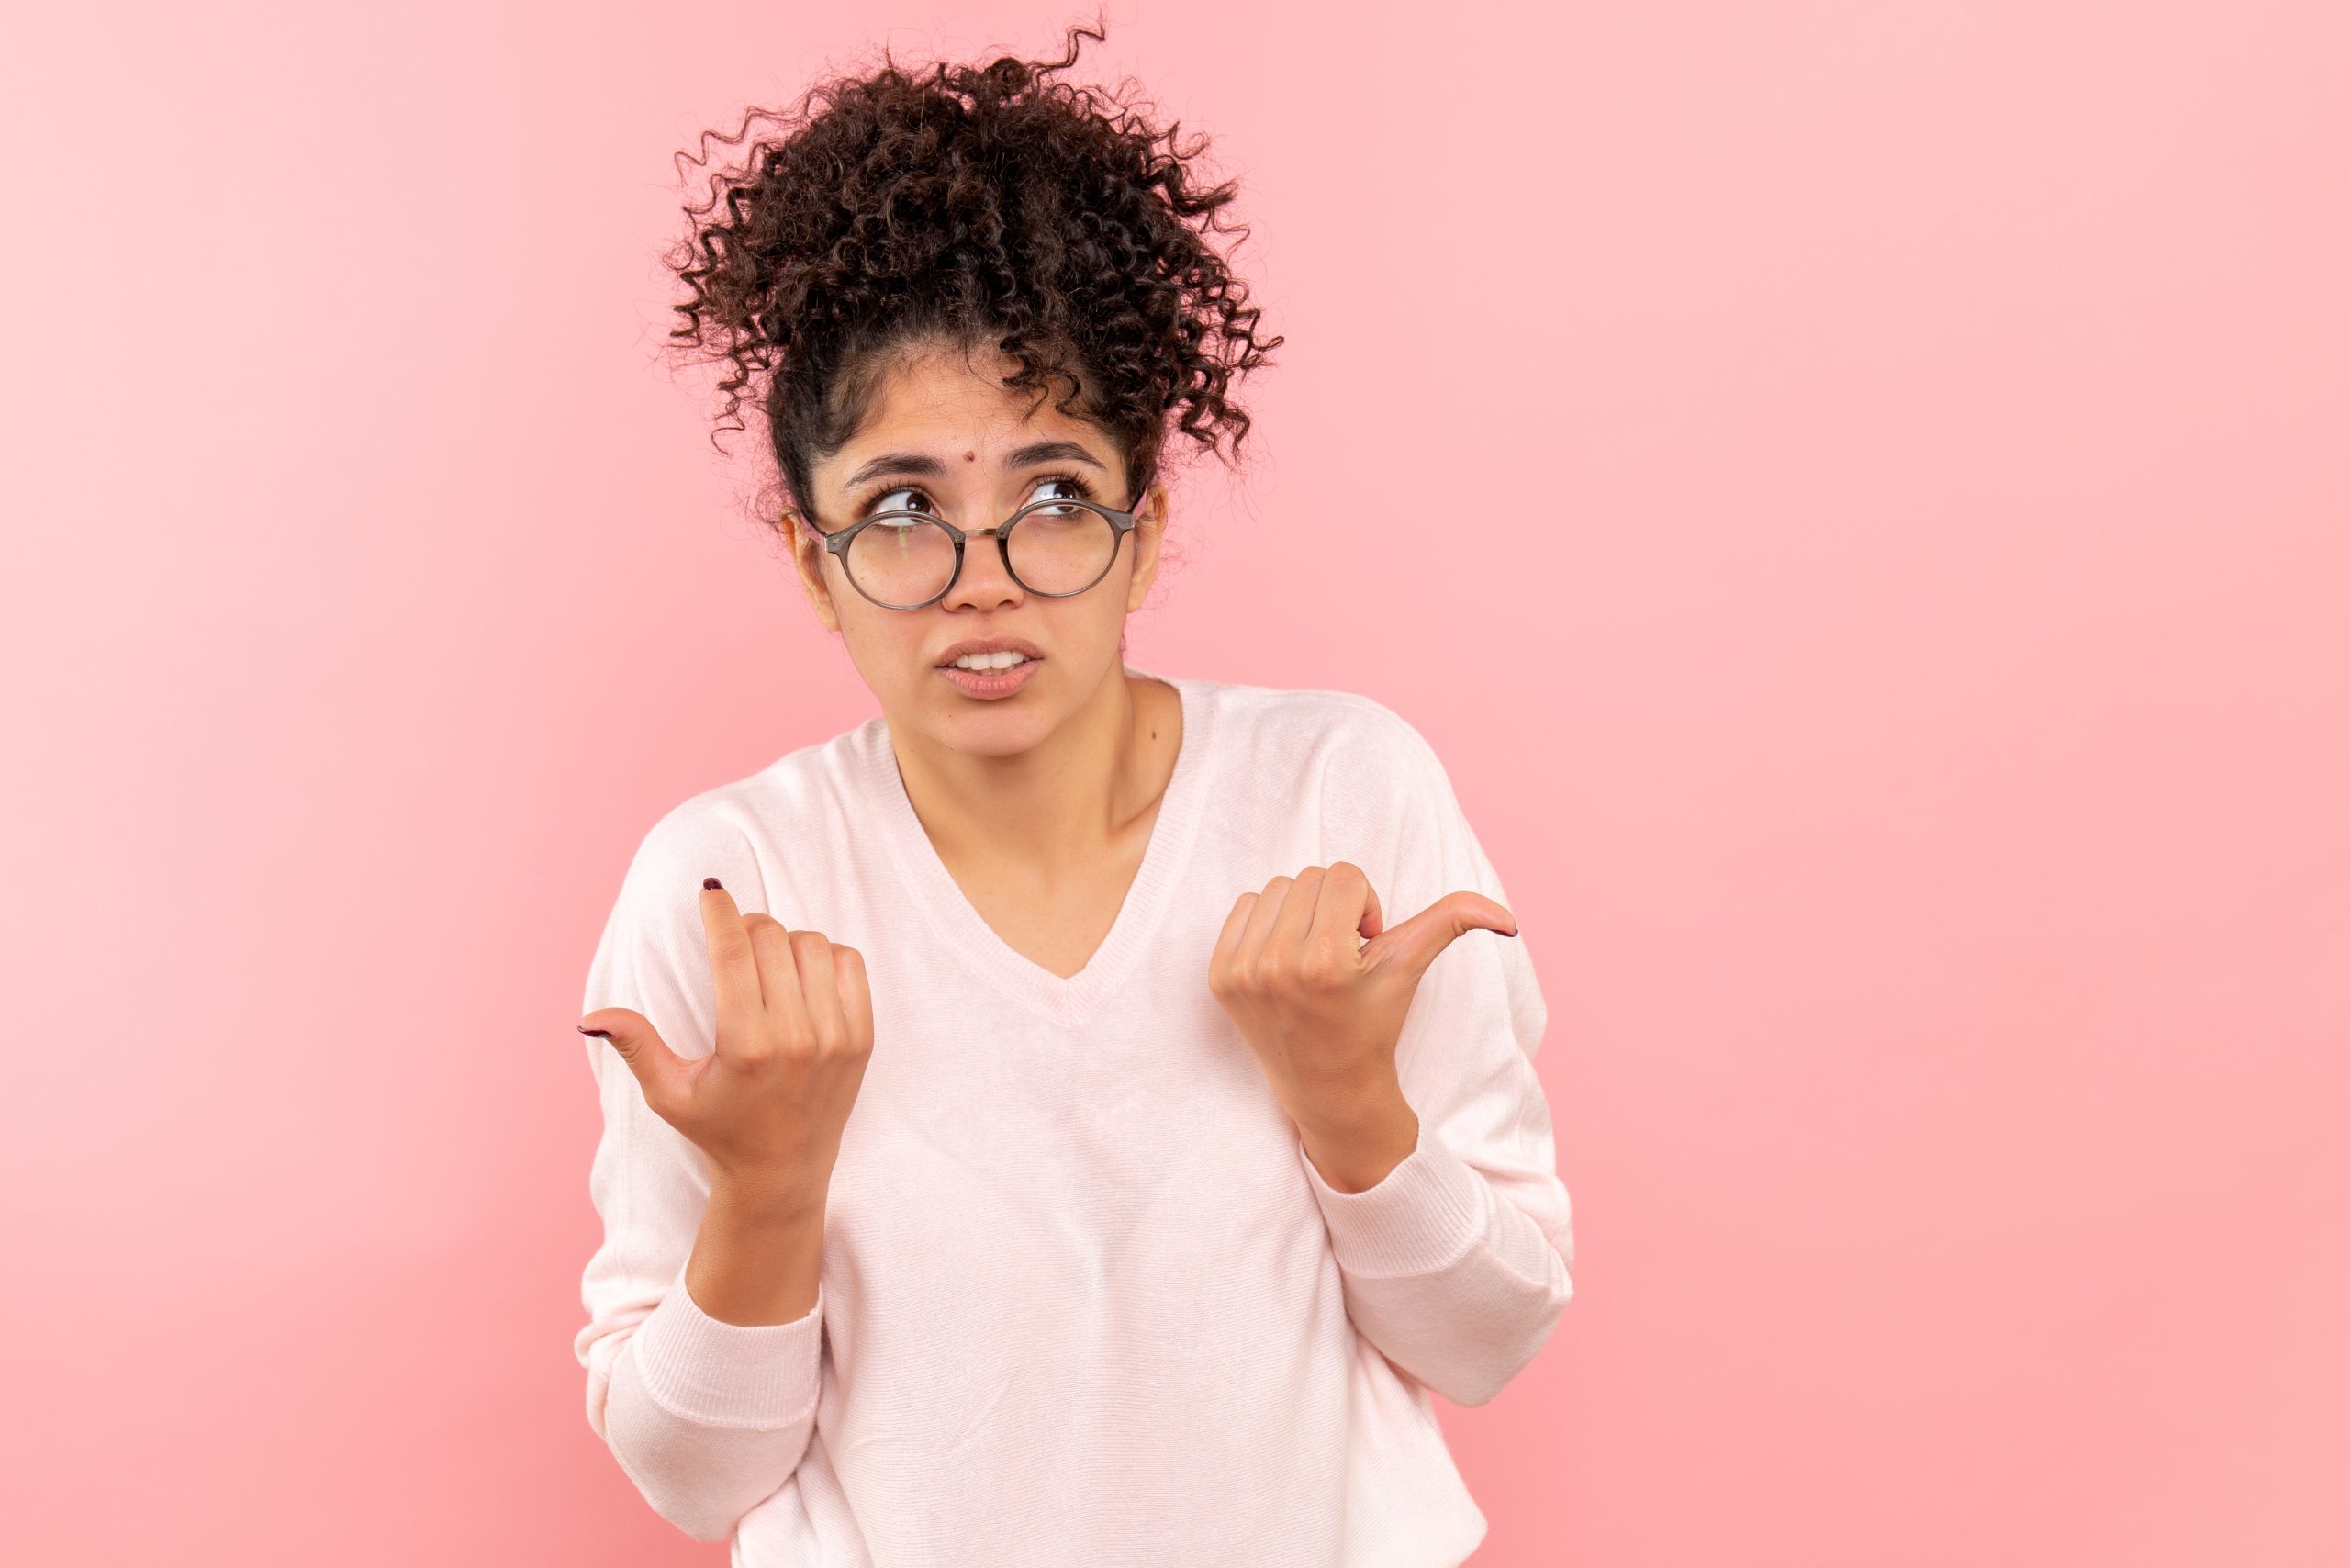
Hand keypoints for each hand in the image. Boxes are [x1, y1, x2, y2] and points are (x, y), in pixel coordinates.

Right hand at [580, 878, 874, 1206]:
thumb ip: (635, 1046)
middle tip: (732, 938)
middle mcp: (796, 1039)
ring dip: (784, 941)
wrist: (782, 1170)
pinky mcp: (862, 1038)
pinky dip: (824, 956)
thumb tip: (590, 1017)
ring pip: (812, 944)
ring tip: (765, 961)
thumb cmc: (719, 1129)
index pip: (735, 952)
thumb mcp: (668, 1093)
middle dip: (746, 926)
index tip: (710, 890)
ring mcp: (836, 1037)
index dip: (720, 911)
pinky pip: (849, 963)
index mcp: (746, 1047)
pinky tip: (800, 974)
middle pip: (772, 939)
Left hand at [1206, 861, 1516, 1137]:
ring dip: (1301, 912)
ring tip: (1314, 957)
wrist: (1328, 1088)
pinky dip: (1269, 924)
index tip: (1365, 949)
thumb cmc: (1373, 1024)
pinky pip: (1244, 907)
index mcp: (1325, 962)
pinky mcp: (1220, 977)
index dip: (1365, 908)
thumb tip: (1505, 916)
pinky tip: (1287, 961)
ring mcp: (1243, 972)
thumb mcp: (1411, 969)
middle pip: (1310, 878)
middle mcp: (1277, 965)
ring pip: (1277, 889)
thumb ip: (1450, 924)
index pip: (1344, 876)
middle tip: (1343, 955)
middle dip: (1335, 908)